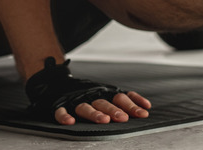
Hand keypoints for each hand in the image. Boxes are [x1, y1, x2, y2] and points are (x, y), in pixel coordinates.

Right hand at [25, 57, 150, 124]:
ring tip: (103, 120)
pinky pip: (60, 110)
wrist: (55, 81)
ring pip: (85, 106)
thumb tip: (147, 106)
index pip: (120, 97)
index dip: (132, 104)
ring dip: (94, 113)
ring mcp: (75, 99)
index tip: (144, 112)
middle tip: (123, 118)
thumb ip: (125, 100)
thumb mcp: (106, 93)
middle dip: (114, 110)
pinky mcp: (59, 104)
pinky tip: (69, 122)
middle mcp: (91, 95)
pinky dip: (64, 116)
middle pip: (104, 102)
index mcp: (103, 93)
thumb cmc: (86, 92)